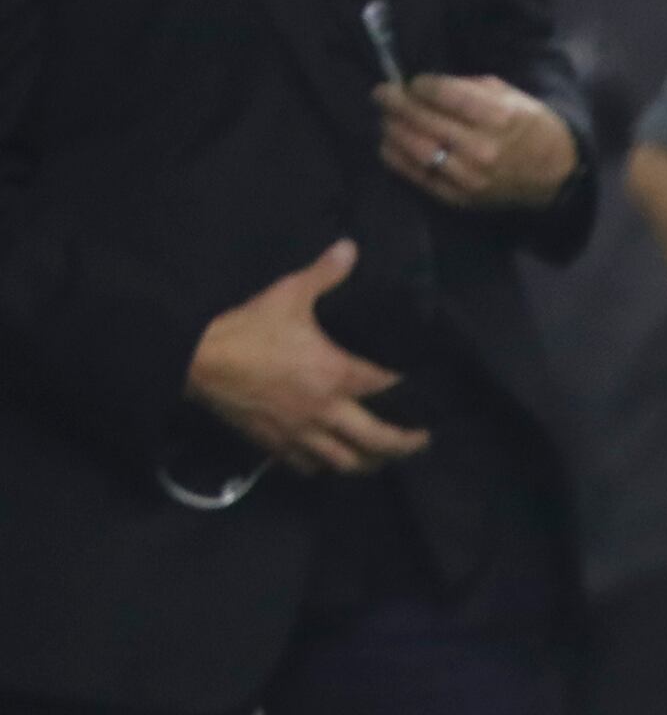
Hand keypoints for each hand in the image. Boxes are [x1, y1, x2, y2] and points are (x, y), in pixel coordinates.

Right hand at [185, 239, 428, 475]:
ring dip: (370, 463)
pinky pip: (307, 467)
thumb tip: (349, 248)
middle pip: (378, 441)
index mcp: (336, 375)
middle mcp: (325, 412)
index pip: (387, 387)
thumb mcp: (289, 294)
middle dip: (405, 444)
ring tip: (383, 459)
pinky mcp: (274, 445)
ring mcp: (300, 433)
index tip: (423, 389)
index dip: (408, 388)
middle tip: (421, 439)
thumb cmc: (247, 328)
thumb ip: (324, 274)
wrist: (196, 360)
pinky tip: (330, 460)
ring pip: (346, 463)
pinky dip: (324, 467)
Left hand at [375, 75, 579, 211]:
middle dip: (396, 102)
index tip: (411, 82)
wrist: (556, 175)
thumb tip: (424, 87)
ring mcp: (469, 176)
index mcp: (499, 117)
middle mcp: (482, 147)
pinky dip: (397, 159)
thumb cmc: (531, 128)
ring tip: (385, 118)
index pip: (442, 94)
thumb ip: (468, 88)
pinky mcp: (460, 197)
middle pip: (423, 119)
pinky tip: (389, 144)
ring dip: (392, 130)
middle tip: (382, 93)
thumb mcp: (510, 96)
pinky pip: (419, 176)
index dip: (419, 85)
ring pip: (415, 148)